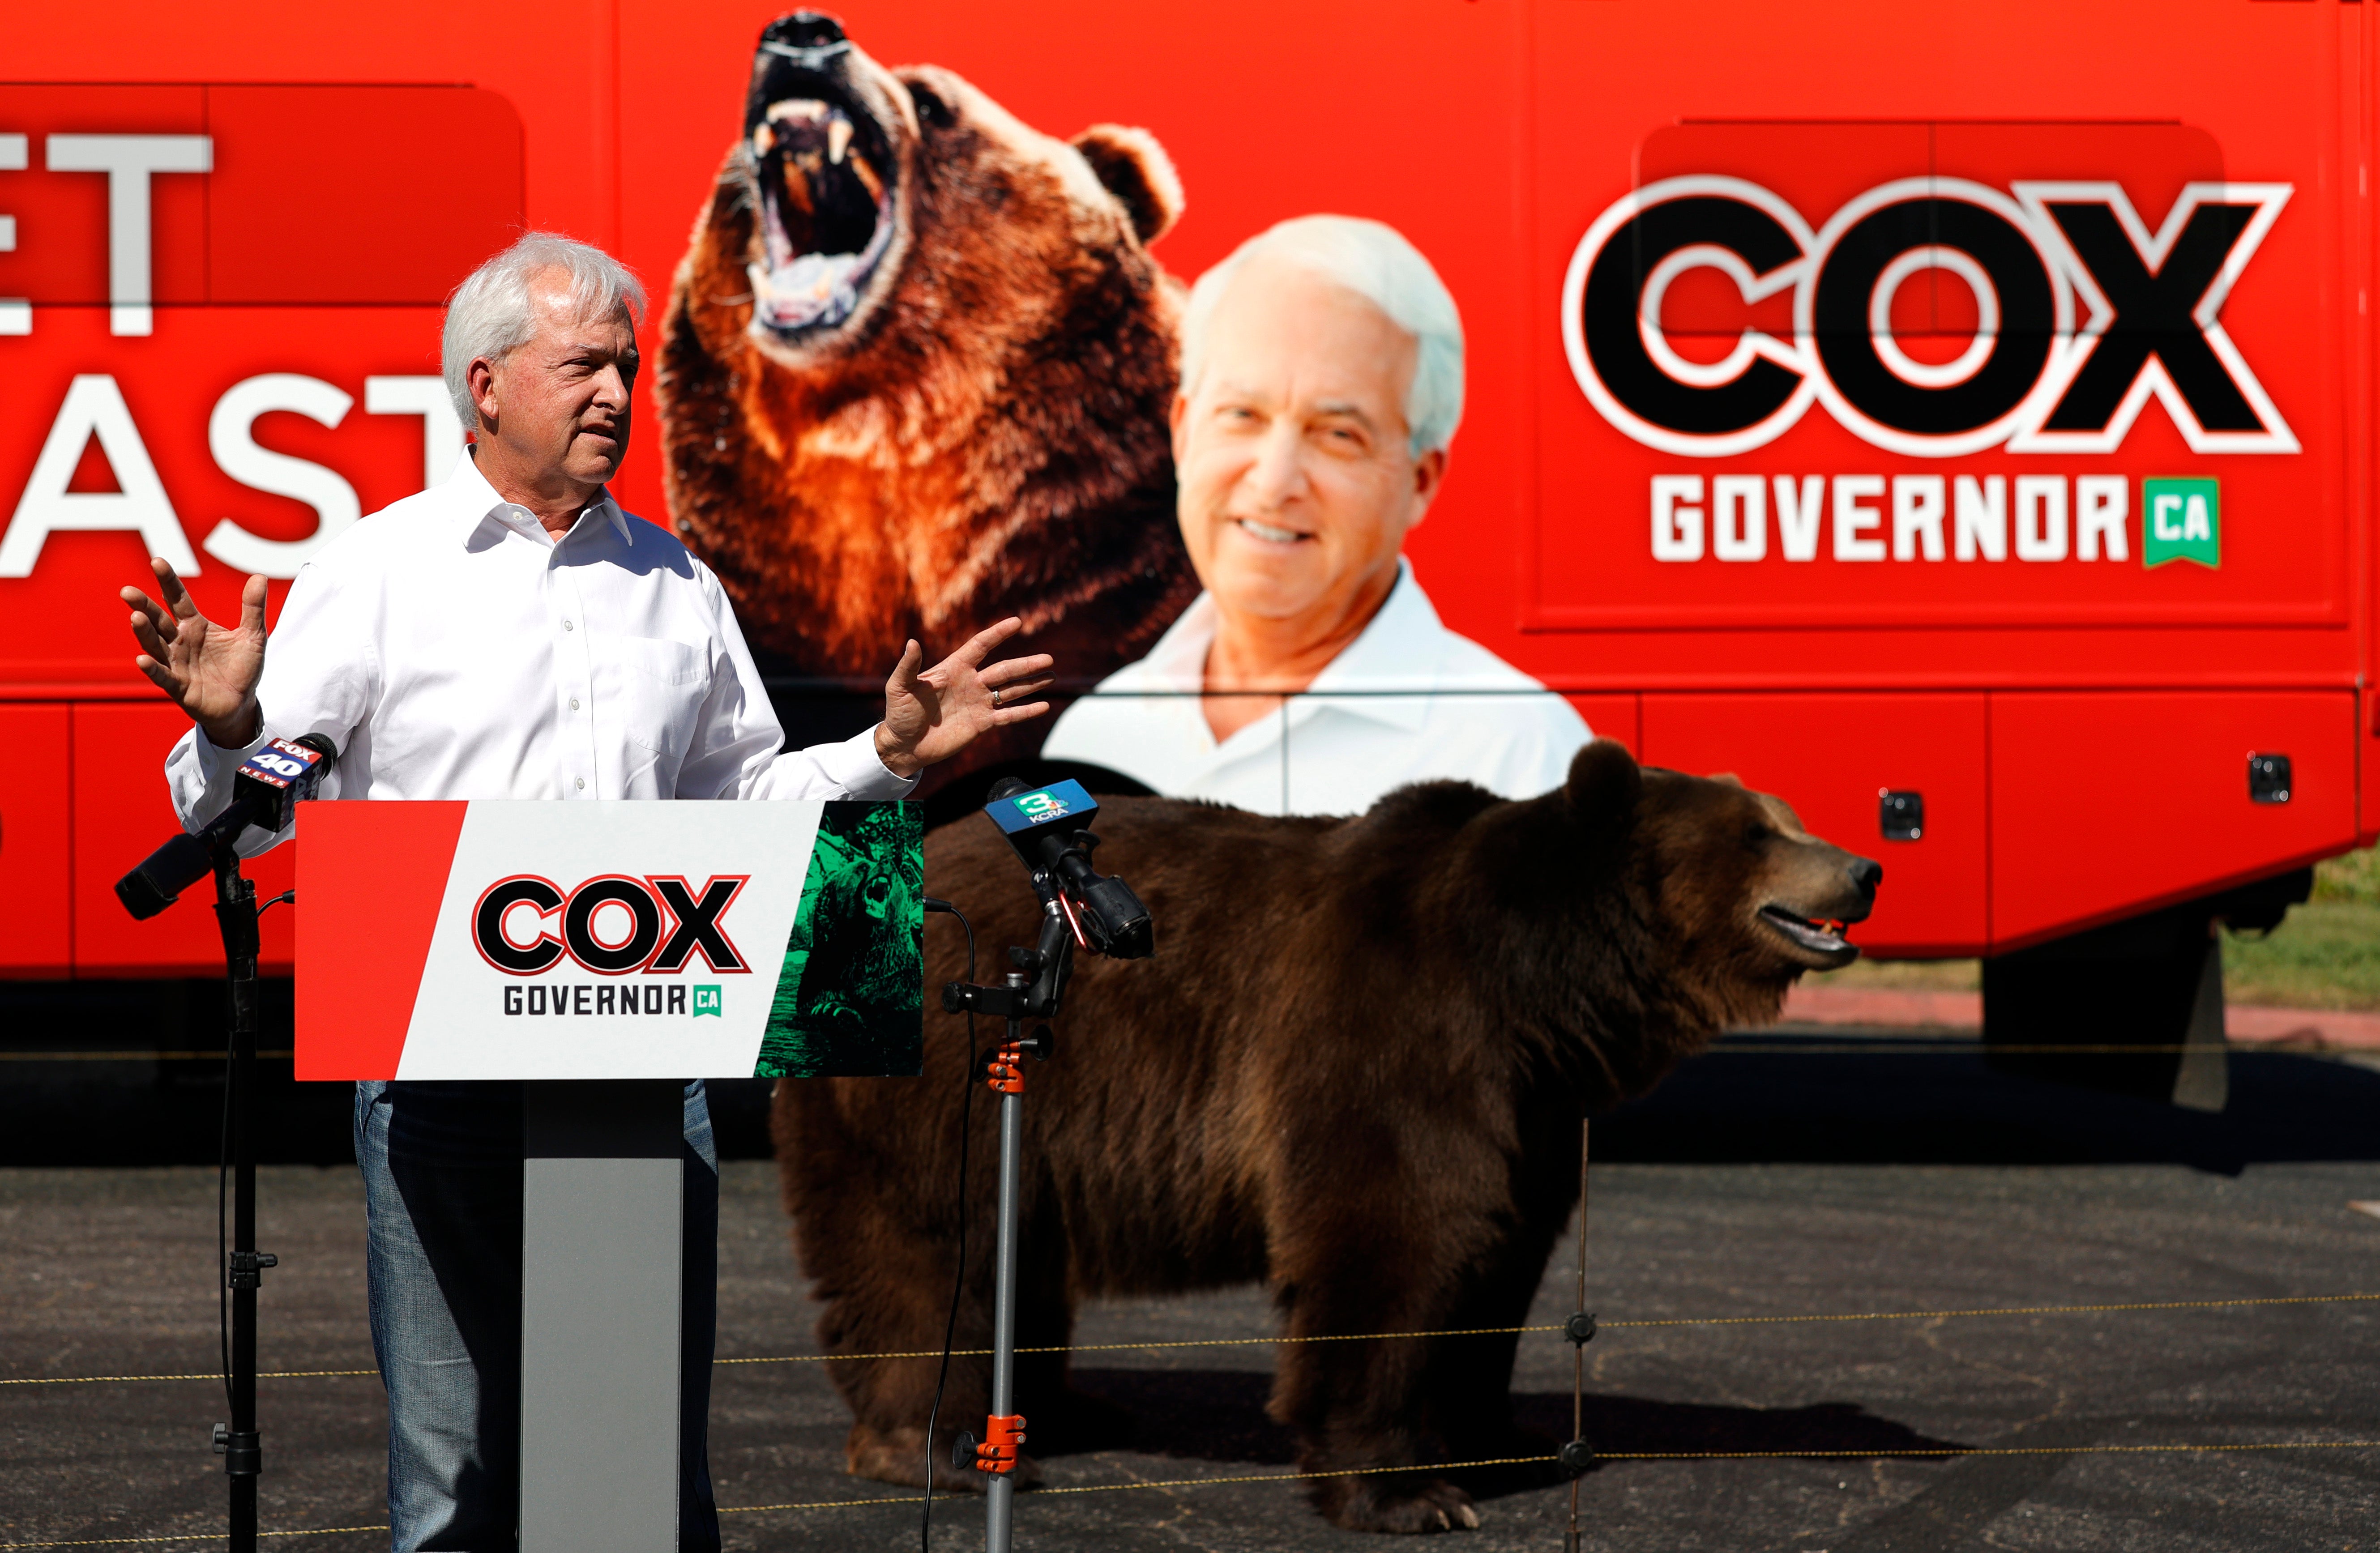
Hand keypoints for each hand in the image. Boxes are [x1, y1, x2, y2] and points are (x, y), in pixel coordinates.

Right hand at [121, 559, 267, 747]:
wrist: (241, 703)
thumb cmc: (242, 668)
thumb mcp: (253, 636)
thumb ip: (253, 608)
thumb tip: (259, 576)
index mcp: (195, 625)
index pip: (178, 598)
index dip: (168, 582)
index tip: (157, 561)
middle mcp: (180, 641)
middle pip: (158, 620)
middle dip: (144, 606)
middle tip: (128, 591)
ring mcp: (176, 663)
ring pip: (155, 645)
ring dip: (144, 632)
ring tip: (136, 617)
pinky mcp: (178, 686)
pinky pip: (163, 676)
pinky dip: (152, 668)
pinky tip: (142, 659)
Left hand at [874, 618, 1054, 777]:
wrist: (904, 745)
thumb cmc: (899, 713)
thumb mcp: (899, 687)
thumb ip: (908, 666)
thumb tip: (912, 642)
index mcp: (954, 669)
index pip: (980, 646)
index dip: (997, 634)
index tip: (1016, 623)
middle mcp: (970, 683)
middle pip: (1004, 670)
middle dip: (1026, 665)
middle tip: (1048, 659)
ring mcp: (978, 703)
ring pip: (1010, 690)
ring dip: (1031, 684)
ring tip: (1051, 676)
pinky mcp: (981, 724)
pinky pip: (1007, 716)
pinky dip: (1025, 712)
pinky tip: (1042, 706)